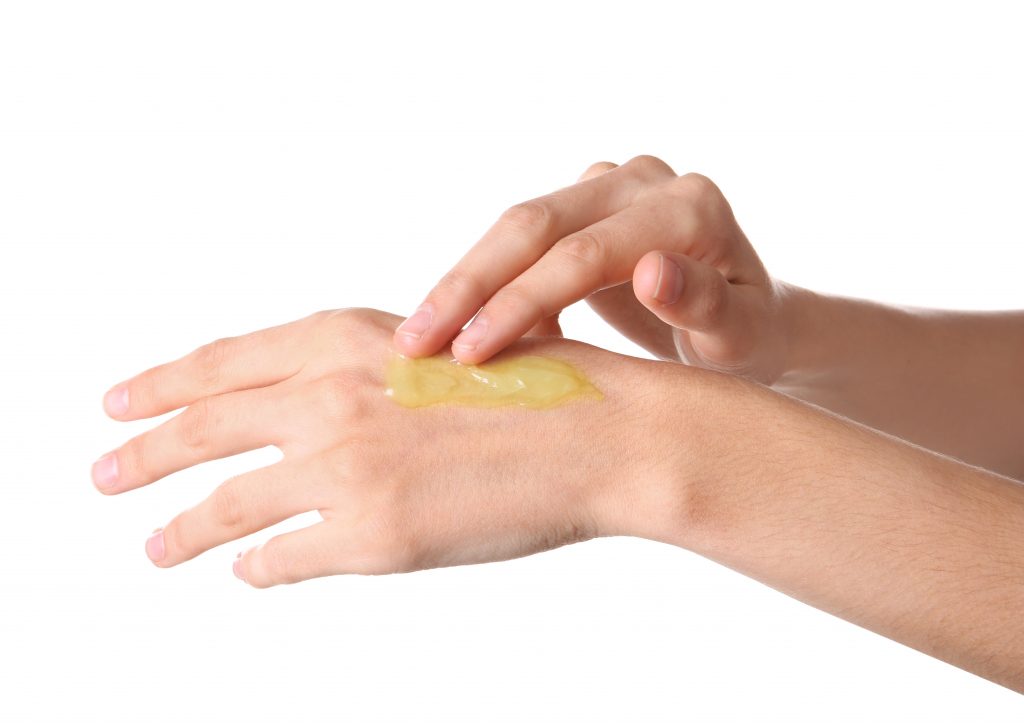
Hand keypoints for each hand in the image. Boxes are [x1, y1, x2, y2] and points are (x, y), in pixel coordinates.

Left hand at [92, 308, 677, 586]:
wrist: (600, 431)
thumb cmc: (531, 385)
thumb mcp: (428, 348)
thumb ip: (351, 371)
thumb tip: (289, 410)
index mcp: (347, 337)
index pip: (225, 362)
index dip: (163, 382)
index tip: (120, 402)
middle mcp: (333, 395)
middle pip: (204, 428)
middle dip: (142, 455)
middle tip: (102, 474)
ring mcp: (348, 467)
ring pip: (229, 505)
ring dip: (182, 528)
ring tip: (155, 544)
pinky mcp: (373, 536)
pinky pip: (284, 559)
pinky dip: (256, 567)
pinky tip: (247, 571)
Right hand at [394, 155, 794, 383]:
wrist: (745, 318)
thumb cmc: (746, 338)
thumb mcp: (741, 338)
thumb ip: (705, 305)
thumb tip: (652, 269)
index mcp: (689, 209)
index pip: (585, 253)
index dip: (519, 302)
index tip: (467, 356)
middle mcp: (646, 180)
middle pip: (535, 224)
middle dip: (468, 285)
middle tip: (412, 344)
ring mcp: (611, 184)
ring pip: (516, 225)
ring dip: (462, 280)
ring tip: (414, 338)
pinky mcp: (584, 201)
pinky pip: (521, 237)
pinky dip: (486, 281)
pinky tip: (457, 325)